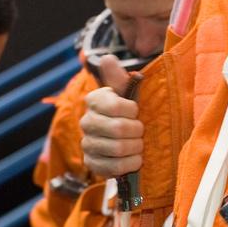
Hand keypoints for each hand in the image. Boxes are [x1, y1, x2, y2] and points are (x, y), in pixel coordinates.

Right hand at [80, 54, 142, 177]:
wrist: (127, 138)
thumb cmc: (129, 110)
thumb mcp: (127, 91)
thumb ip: (118, 76)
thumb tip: (107, 58)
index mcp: (95, 100)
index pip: (117, 106)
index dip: (132, 111)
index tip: (136, 111)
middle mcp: (86, 121)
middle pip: (119, 129)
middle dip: (137, 131)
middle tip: (141, 131)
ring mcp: (87, 144)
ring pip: (118, 149)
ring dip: (135, 148)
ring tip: (138, 144)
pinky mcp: (91, 164)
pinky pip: (113, 168)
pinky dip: (129, 164)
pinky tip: (133, 159)